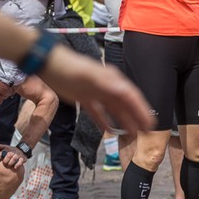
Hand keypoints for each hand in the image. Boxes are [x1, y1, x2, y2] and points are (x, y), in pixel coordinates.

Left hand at [0, 145, 26, 169]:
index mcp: (7, 149)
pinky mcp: (23, 158)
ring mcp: (18, 155)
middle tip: (5, 164)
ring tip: (9, 166)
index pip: (1, 154)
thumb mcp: (5, 147)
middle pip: (8, 155)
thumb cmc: (10, 150)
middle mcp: (12, 151)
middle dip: (5, 161)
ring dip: (10, 163)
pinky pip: (20, 162)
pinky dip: (17, 165)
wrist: (22, 149)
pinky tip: (15, 167)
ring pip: (14, 159)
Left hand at [39, 47, 154, 135]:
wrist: (48, 64)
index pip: (131, 97)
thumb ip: (107, 84)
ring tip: (132, 135)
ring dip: (123, 121)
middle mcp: (107, 86)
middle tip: (146, 133)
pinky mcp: (84, 98)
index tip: (150, 123)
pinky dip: (103, 121)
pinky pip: (97, 112)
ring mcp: (96, 92)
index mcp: (112, 80)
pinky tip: (107, 131)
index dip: (142, 110)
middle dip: (136, 118)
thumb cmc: (69, 68)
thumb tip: (124, 92)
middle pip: (125, 105)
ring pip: (113, 110)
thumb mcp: (89, 76)